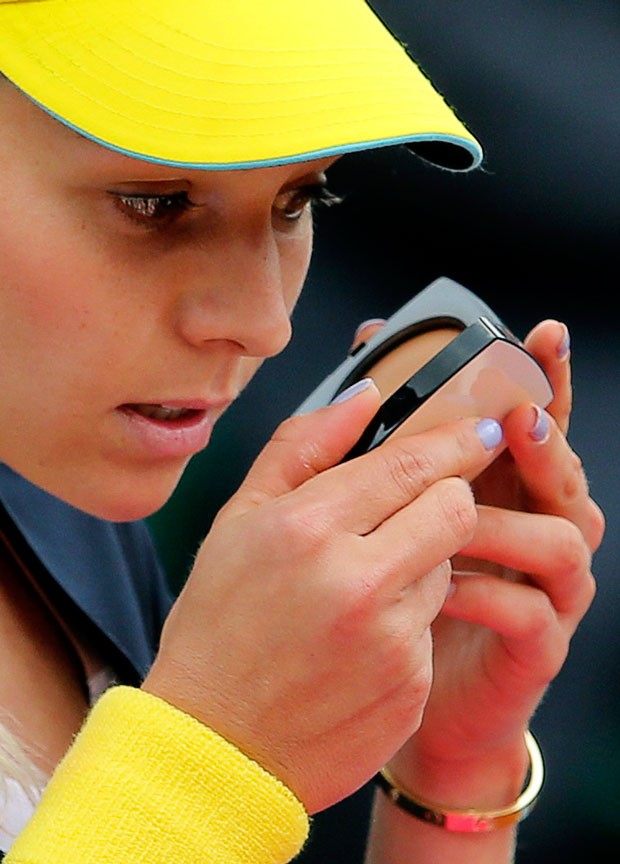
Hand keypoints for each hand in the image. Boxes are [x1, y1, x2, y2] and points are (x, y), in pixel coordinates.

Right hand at [143, 378, 503, 812]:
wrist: (217, 745)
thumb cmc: (220, 624)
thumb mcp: (239, 520)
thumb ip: (303, 446)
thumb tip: (365, 394)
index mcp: (308, 528)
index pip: (413, 464)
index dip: (457, 439)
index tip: (481, 427)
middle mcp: (357, 581)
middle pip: (455, 508)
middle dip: (447, 496)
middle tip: (418, 504)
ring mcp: (391, 640)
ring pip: (447, 566)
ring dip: (419, 561)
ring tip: (360, 587)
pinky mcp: (412, 686)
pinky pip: (431, 627)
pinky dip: (407, 620)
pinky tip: (358, 639)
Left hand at [389, 319, 604, 803]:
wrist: (403, 698)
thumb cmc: (391, 596)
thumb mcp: (383, 515)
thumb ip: (381, 447)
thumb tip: (366, 368)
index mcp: (503, 490)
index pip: (534, 423)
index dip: (545, 378)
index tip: (541, 334)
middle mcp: (537, 528)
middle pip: (565, 470)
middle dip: (546, 437)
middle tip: (517, 414)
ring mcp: (547, 588)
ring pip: (562, 535)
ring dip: (509, 519)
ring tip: (456, 515)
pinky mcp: (538, 645)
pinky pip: (531, 609)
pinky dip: (487, 590)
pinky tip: (443, 586)